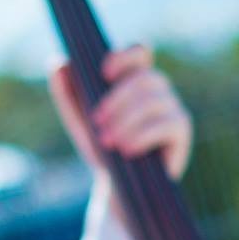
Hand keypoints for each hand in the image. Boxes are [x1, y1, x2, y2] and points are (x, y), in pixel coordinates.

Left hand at [50, 44, 192, 184]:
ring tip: (107, 143)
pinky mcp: (181, 130)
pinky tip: (127, 150)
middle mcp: (158, 89)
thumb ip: (67, 92)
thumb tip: (57, 62)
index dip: (125, 56)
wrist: (116, 187)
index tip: (104, 73)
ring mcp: (173, 107)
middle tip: (96, 123)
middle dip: (117, 100)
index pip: (140, 52)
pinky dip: (142, 136)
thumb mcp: (78, 121)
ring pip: (153, 101)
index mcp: (135, 80)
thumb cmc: (101, 148)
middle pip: (144, 77)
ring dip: (125, 122)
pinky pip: (166, 124)